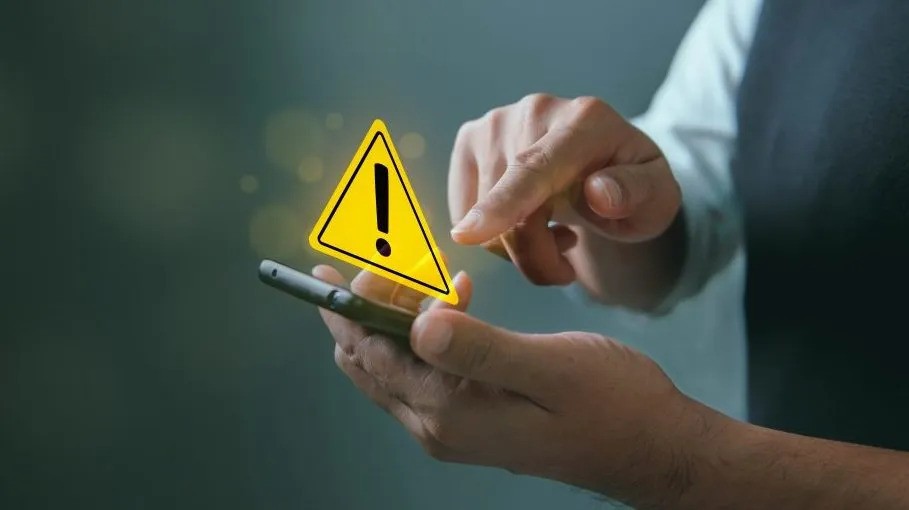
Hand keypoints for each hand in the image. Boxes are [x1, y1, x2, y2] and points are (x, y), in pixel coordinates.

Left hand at [313, 265, 705, 504]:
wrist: (649, 445)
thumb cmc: (613, 404)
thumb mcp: (550, 368)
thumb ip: (480, 349)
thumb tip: (416, 326)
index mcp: (450, 414)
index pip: (370, 354)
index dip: (345, 307)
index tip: (326, 266)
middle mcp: (439, 426)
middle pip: (370, 360)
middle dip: (363, 307)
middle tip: (384, 260)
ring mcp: (452, 427)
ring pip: (393, 365)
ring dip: (395, 316)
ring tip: (424, 274)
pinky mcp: (470, 419)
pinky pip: (423, 371)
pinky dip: (425, 330)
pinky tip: (457, 297)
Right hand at [448, 94, 680, 287]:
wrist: (605, 164)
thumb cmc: (633, 188)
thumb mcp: (657, 198)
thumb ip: (637, 193)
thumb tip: (598, 193)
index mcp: (586, 122)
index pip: (537, 169)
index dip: (503, 204)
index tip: (468, 235)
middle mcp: (534, 111)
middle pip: (511, 212)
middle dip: (535, 257)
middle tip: (566, 266)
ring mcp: (495, 122)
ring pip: (482, 218)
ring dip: (516, 248)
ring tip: (552, 233)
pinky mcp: (469, 139)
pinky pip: (464, 211)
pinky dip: (491, 233)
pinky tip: (523, 218)